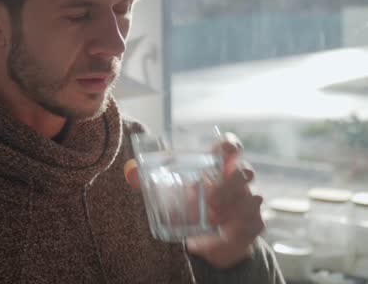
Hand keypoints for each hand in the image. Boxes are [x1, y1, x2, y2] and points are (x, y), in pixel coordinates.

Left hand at [124, 133, 264, 268]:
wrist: (207, 239)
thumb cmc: (189, 205)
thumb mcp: (167, 193)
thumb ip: (146, 181)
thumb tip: (130, 173)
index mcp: (216, 166)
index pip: (230, 147)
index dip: (231, 145)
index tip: (223, 151)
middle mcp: (236, 181)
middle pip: (244, 171)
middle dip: (229, 184)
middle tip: (210, 200)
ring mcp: (248, 201)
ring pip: (252, 197)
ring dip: (233, 208)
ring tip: (212, 219)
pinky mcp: (253, 223)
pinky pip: (253, 223)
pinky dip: (237, 229)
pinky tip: (221, 234)